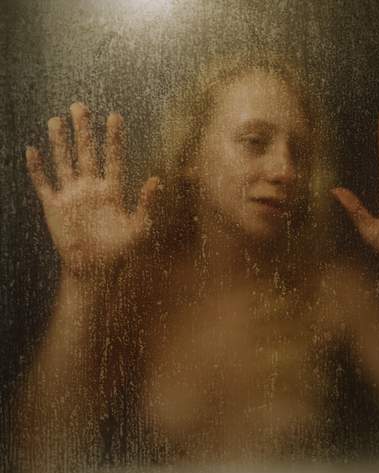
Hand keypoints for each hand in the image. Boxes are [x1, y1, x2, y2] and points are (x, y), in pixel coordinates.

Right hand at [26, 102, 159, 278]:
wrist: (95, 270)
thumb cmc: (120, 251)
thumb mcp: (139, 228)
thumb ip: (146, 204)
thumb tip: (156, 180)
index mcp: (113, 191)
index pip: (113, 159)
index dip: (114, 139)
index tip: (115, 116)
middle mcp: (91, 188)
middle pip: (87, 153)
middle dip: (84, 131)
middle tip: (80, 106)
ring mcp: (72, 195)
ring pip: (64, 162)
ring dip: (60, 142)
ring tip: (56, 120)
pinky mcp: (54, 207)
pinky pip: (44, 184)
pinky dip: (37, 169)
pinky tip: (32, 150)